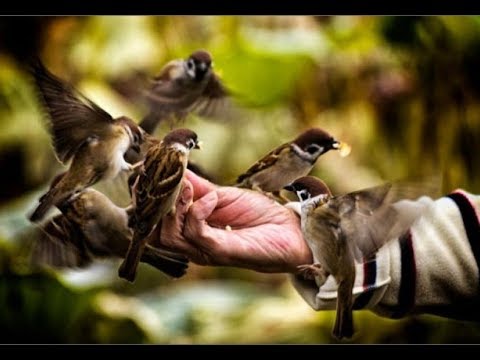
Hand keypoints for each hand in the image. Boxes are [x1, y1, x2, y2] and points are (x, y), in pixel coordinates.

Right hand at [156, 170, 312, 273]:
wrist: (290, 230)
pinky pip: (196, 233)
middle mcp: (192, 244)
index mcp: (190, 230)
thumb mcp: (222, 195)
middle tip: (173, 182)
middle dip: (157, 204)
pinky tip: (212, 200)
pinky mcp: (219, 252)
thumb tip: (175, 169)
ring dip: (177, 207)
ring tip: (192, 190)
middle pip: (154, 232)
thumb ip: (197, 187)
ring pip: (169, 235)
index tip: (146, 175)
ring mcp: (204, 250)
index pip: (153, 223)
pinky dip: (198, 211)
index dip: (145, 201)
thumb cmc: (259, 215)